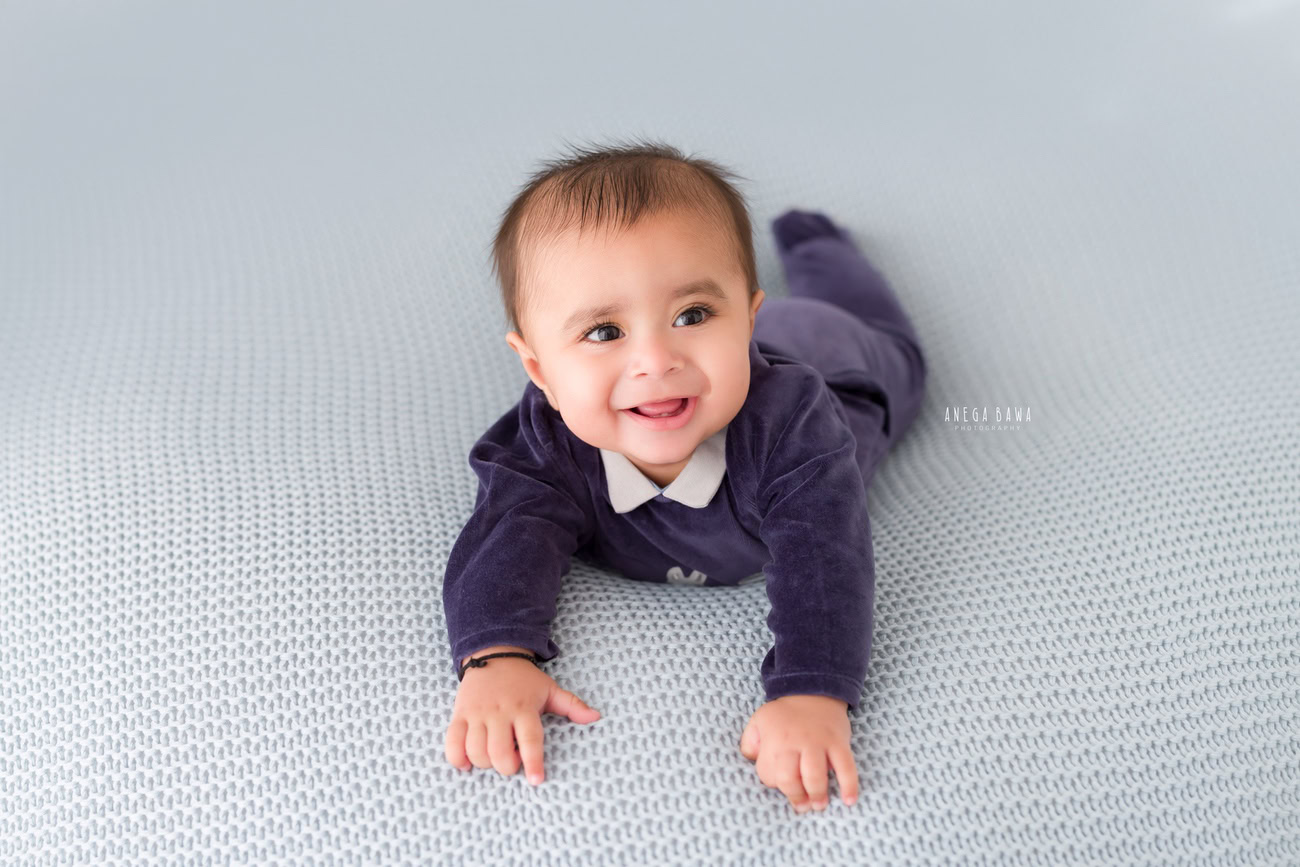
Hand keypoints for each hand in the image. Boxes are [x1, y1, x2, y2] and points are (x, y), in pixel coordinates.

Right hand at [444, 645, 601, 785]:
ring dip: (485, 763)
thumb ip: (572, 705)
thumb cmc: (524, 679)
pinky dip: (457, 758)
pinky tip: (467, 762)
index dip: (533, 762)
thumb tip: (596, 717)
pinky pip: (452, 743)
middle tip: (513, 761)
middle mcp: (500, 712)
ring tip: (493, 757)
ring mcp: (477, 714)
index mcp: (524, 707)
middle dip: (507, 766)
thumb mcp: (550, 689)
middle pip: (500, 752)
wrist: (493, 653)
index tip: (536, 780)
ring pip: (476, 751)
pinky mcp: (460, 715)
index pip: (530, 739)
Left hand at [738, 694, 859, 811]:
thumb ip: (750, 742)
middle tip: (801, 804)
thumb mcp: (759, 721)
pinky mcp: (839, 743)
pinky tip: (848, 800)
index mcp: (774, 740)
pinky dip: (849, 786)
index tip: (779, 781)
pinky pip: (847, 768)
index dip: (773, 781)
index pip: (769, 774)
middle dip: (794, 796)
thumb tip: (751, 760)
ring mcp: (819, 743)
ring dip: (816, 795)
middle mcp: (795, 743)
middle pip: (790, 779)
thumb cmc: (784, 713)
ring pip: (815, 777)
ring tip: (818, 804)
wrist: (814, 690)